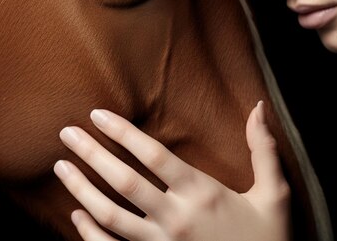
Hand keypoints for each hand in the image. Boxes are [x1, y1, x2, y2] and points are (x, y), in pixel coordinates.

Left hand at [54, 101, 291, 240]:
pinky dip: (89, 233)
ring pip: (110, 216)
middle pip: (124, 182)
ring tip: (61, 167)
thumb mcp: (274, 195)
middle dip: (91, 155)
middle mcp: (177, 219)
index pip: (154, 155)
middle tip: (66, 133)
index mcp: (203, 194)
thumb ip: (264, 150)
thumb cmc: (269, 239)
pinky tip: (75, 213)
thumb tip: (259, 108)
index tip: (98, 115)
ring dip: (81, 189)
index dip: (123, 132)